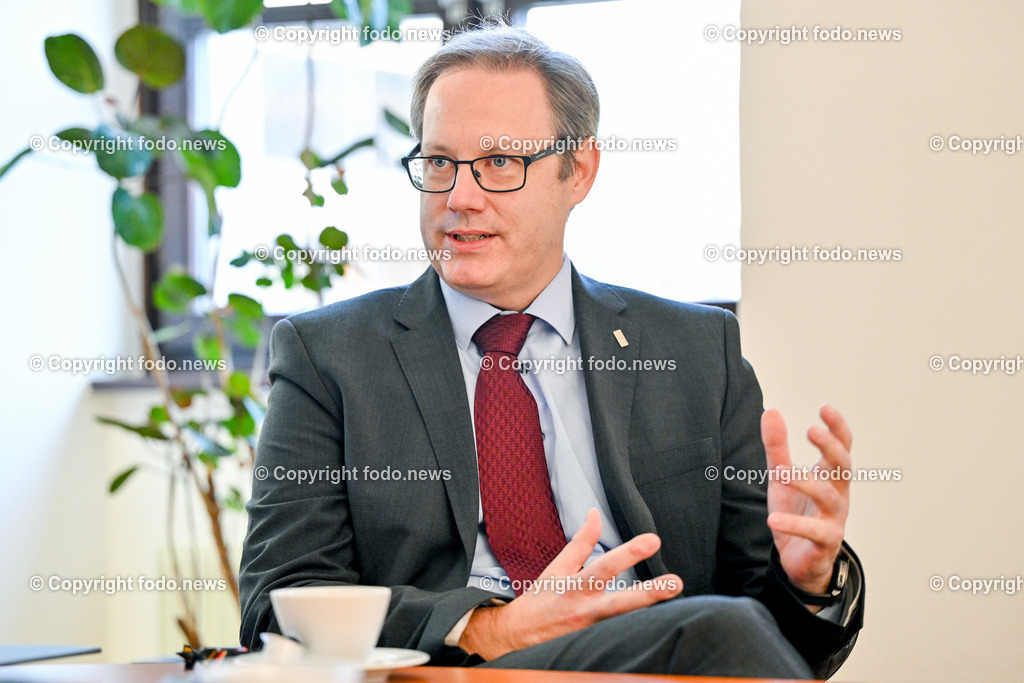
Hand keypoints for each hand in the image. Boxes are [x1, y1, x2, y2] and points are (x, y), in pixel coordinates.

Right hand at [458, 508, 682, 659]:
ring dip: (647, 613)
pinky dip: (638, 631)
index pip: (605, 566)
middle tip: (675, 583)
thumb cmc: (541, 599)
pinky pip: (620, 637)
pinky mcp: (596, 645)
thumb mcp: (558, 568)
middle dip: (649, 593)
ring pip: (623, 624)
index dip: (629, 553)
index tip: (653, 540)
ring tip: (672, 599)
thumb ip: (581, 542)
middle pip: (620, 603)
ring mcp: (592, 632)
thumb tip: (595, 514)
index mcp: (576, 588)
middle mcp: (586, 611)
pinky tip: (660, 627)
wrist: (518, 637)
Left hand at [761, 405, 851, 604]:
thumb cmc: (796, 512)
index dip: (837, 428)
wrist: (799, 560)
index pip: (842, 448)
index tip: (825, 407)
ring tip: (783, 473)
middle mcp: (838, 495)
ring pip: (829, 497)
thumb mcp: (780, 477)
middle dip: (831, 447)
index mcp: (830, 477)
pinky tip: (773, 520)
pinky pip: (814, 532)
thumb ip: (776, 447)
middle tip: (811, 430)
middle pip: (843, 467)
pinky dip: (794, 525)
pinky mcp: (825, 543)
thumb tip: (770, 410)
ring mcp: (834, 519)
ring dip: (807, 483)